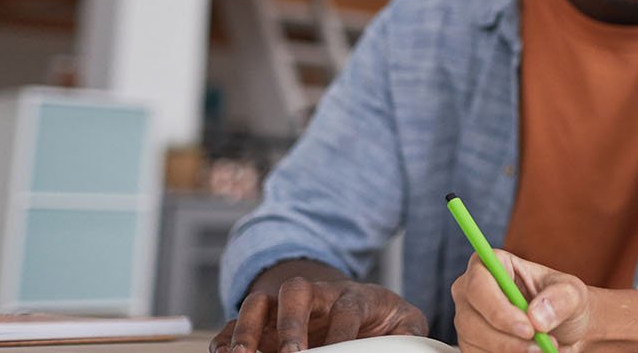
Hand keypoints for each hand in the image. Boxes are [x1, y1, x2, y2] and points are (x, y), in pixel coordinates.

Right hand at [210, 273, 426, 352]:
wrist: (355, 306)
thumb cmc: (381, 319)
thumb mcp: (403, 322)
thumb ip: (410, 332)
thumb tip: (412, 344)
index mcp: (353, 296)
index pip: (346, 308)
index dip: (341, 332)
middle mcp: (315, 296)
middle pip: (296, 291)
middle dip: (292, 323)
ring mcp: (283, 308)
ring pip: (259, 304)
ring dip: (247, 329)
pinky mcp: (261, 324)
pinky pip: (234, 325)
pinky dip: (225, 340)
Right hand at [451, 249, 591, 351]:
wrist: (562, 330)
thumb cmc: (562, 303)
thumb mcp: (573, 293)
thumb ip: (560, 298)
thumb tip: (536, 315)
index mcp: (491, 265)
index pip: (479, 284)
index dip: (498, 310)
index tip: (528, 329)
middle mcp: (471, 291)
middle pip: (470, 319)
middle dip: (507, 339)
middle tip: (541, 347)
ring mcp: (467, 319)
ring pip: (472, 342)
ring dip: (509, 352)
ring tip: (541, 349)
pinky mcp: (469, 344)